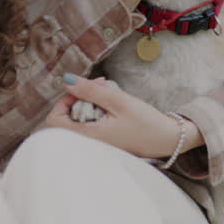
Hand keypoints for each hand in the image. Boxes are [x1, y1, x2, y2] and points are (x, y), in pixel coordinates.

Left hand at [45, 75, 200, 158]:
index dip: (63, 102)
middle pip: (66, 118)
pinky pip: (91, 122)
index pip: (54, 121)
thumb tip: (66, 80)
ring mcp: (97, 142)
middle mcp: (89, 143)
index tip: (81, 90)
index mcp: (88, 137)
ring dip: (90, 101)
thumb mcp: (118, 101)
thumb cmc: (145, 122)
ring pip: (80, 118)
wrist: (169, 139)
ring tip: (109, 91)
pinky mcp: (105, 139)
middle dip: (80, 97)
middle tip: (100, 86)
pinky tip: (113, 102)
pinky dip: (98, 109)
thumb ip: (90, 91)